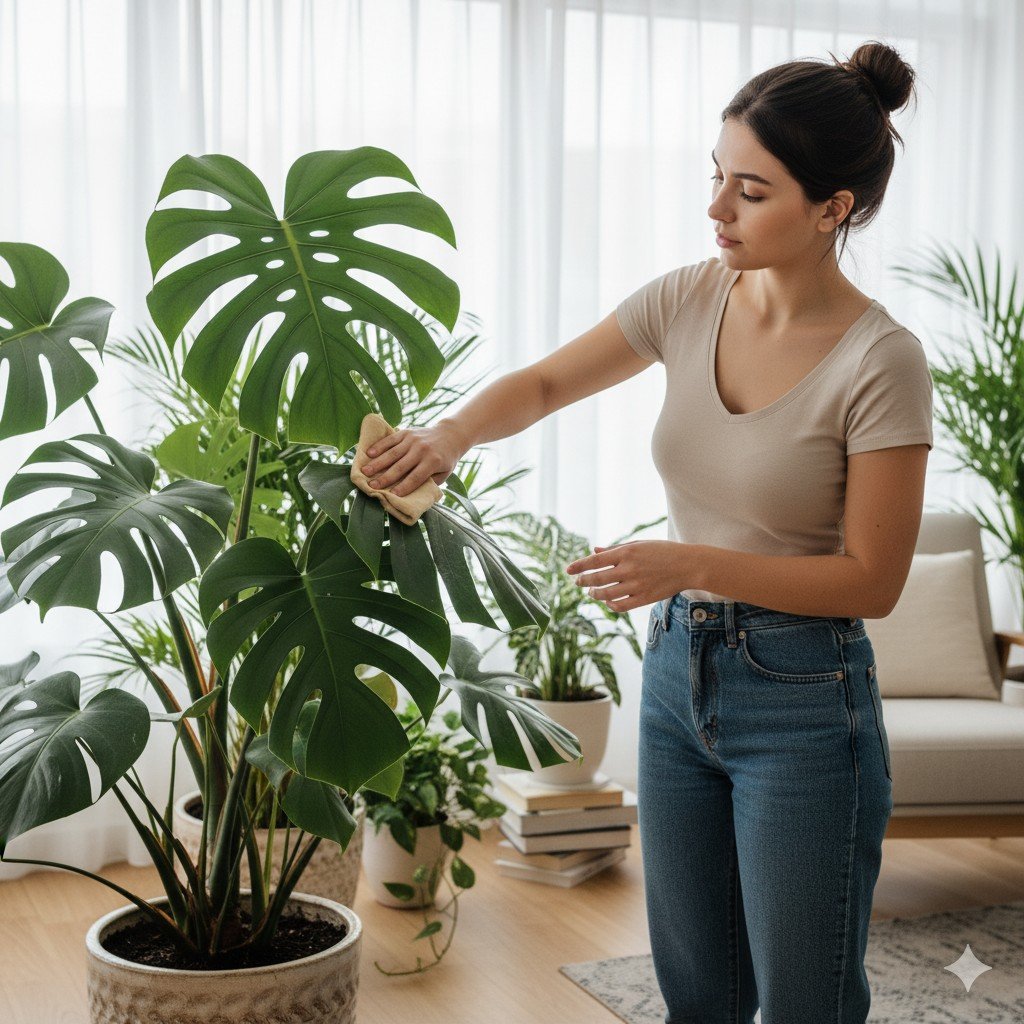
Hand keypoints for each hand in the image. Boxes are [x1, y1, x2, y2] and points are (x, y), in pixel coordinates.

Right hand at [360, 420, 466, 496]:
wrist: (450, 435)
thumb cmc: (445, 459)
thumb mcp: (444, 473)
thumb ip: (430, 482)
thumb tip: (413, 494)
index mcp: (433, 461)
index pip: (416, 477)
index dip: (404, 487)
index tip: (392, 495)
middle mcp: (422, 450)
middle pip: (401, 466)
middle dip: (385, 477)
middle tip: (372, 486)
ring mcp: (413, 440)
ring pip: (392, 453)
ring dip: (378, 463)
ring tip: (365, 471)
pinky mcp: (406, 432)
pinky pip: (391, 440)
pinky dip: (379, 446)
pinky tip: (369, 453)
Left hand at [565, 541, 690, 611]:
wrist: (688, 565)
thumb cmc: (662, 551)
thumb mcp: (639, 544)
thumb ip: (615, 549)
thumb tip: (594, 551)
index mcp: (627, 552)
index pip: (595, 561)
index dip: (579, 566)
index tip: (568, 570)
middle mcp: (629, 569)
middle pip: (597, 579)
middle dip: (583, 581)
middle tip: (578, 582)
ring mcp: (637, 585)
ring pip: (606, 594)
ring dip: (595, 594)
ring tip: (591, 592)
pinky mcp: (644, 598)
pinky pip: (621, 605)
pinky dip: (610, 605)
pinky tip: (607, 601)